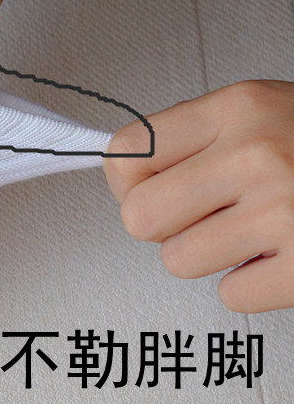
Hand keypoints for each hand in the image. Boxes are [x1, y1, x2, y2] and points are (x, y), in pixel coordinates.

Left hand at [105, 81, 293, 313]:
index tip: (150, 189)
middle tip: (206, 217)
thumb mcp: (266, 112)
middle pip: (139, 218)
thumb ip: (197, 139)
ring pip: (179, 261)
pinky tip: (283, 256)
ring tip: (255, 232)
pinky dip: (255, 285)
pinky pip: (232, 295)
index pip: (126, 154)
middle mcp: (258, 154)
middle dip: (166, 226)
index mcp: (240, 108)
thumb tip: (126, 178)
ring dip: (212, 256)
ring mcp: (286, 212)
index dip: (130, 183)